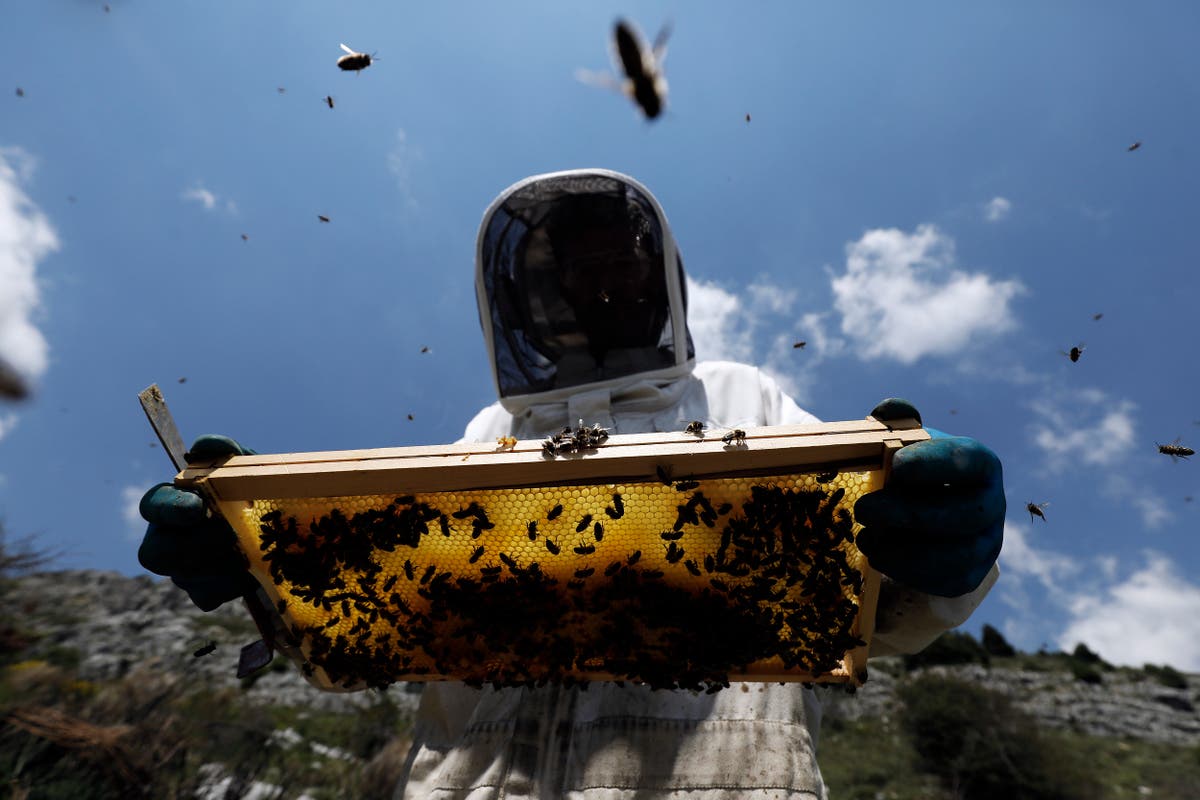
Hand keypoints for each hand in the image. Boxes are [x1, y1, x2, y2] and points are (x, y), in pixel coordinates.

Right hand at [137, 435, 258, 610]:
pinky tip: (254, 569)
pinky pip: (210, 594)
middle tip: (230, 535)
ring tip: (250, 548)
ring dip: (222, 562)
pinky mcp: (204, 594)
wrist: (283, 533)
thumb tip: (206, 446)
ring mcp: (183, 572)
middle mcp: (168, 539)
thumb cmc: (253, 493)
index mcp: (172, 504)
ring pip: (186, 577)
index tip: (199, 507)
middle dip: (193, 545)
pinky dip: (236, 582)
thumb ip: (227, 454)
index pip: (152, 505)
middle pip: (154, 554)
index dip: (171, 509)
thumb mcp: (248, 469)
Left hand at [853, 399, 1003, 597]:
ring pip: (956, 555)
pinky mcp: (967, 576)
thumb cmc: (909, 470)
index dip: (936, 464)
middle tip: (864, 509)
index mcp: (980, 464)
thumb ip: (894, 423)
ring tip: (864, 537)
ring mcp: (985, 544)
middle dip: (911, 514)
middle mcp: (992, 504)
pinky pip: (944, 582)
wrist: (918, 515)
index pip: (970, 461)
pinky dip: (906, 572)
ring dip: (904, 550)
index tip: (896, 466)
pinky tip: (877, 556)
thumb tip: (889, 409)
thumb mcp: (901, 442)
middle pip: (965, 514)